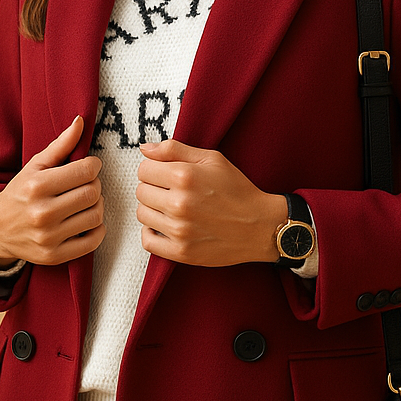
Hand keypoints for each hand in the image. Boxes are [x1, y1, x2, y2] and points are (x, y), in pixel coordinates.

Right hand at [0, 115, 106, 266]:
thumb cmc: (20, 192)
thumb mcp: (35, 166)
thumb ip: (60, 145)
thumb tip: (81, 120)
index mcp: (37, 186)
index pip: (86, 171)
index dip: (93, 166)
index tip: (89, 167)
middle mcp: (42, 212)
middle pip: (93, 193)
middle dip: (94, 185)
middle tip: (86, 184)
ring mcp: (48, 237)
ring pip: (96, 216)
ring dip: (97, 206)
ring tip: (85, 202)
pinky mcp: (55, 255)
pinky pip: (93, 241)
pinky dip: (97, 229)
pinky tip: (87, 221)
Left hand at [135, 138, 286, 265]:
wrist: (260, 226)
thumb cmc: (237, 190)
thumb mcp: (212, 159)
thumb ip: (175, 149)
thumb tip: (144, 148)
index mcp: (185, 176)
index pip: (144, 170)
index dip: (153, 170)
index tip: (166, 175)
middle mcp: (179, 203)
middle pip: (141, 192)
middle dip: (153, 189)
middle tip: (172, 192)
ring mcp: (179, 230)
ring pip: (142, 214)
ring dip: (153, 210)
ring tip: (172, 209)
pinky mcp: (181, 251)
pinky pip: (148, 241)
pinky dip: (151, 233)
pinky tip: (165, 227)